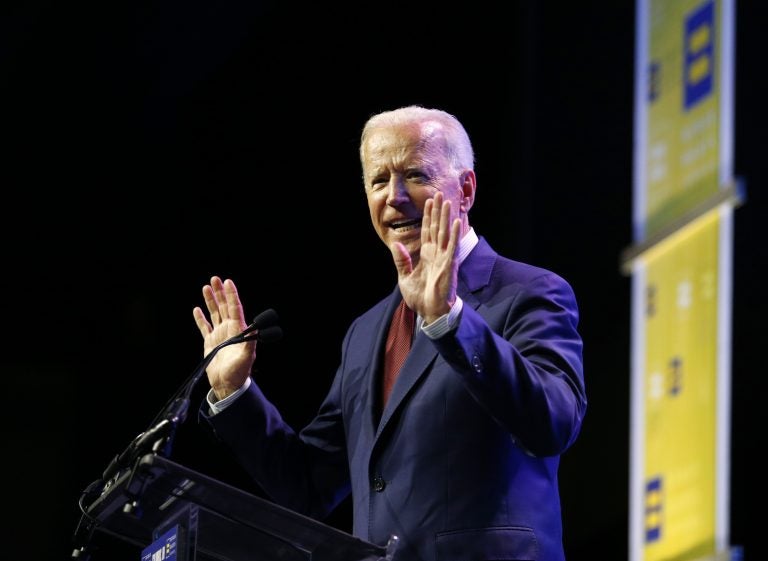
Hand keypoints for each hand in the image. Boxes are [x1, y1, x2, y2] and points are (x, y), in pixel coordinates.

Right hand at [192, 276, 256, 399]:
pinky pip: (204, 327)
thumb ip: (251, 342)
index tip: (228, 282)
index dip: (232, 295)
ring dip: (211, 301)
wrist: (227, 385)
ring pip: (214, 313)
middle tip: (215, 279)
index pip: (235, 308)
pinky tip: (197, 309)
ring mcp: (219, 335)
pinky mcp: (210, 342)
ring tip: (206, 287)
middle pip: (224, 307)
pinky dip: (200, 318)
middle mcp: (229, 330)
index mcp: (238, 330)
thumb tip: (257, 329)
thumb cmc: (239, 372)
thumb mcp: (247, 357)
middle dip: (220, 293)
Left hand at [390, 192, 460, 323]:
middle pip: (436, 227)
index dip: (427, 216)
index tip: (428, 201)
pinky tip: (456, 222)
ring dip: (446, 217)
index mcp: (426, 255)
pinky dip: (454, 234)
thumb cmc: (420, 297)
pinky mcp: (449, 265)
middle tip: (439, 193)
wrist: (430, 312)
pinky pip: (451, 247)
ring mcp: (444, 258)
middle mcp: (436, 253)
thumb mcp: (405, 277)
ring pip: (445, 233)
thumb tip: (395, 244)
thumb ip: (402, 260)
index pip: (427, 231)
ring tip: (448, 201)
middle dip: (437, 211)